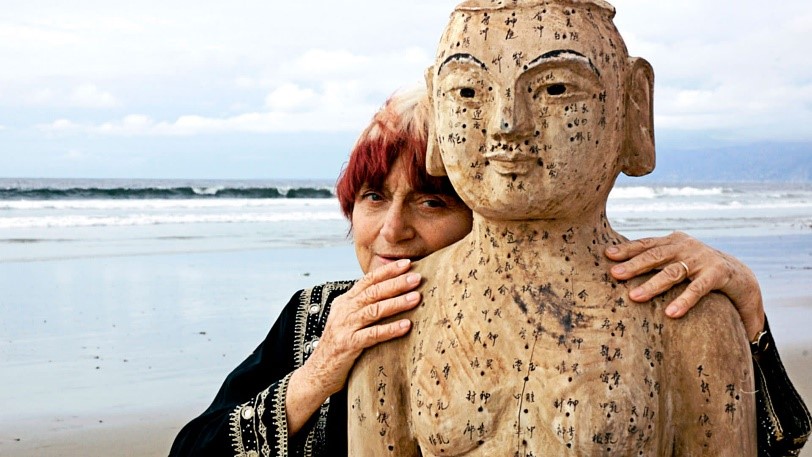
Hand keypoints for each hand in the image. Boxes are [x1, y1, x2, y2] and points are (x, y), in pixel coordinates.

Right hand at [286, 259, 420, 433]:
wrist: (316, 374)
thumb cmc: (338, 347)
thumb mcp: (347, 321)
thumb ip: (363, 308)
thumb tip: (390, 295)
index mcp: (344, 302)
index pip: (367, 280)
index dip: (387, 271)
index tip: (406, 263)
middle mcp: (343, 311)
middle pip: (372, 292)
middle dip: (396, 283)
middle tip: (416, 277)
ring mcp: (344, 327)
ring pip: (373, 310)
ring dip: (396, 303)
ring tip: (416, 297)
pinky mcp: (347, 345)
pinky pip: (372, 335)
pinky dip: (390, 329)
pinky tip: (406, 326)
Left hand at [605, 231, 764, 339]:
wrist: (741, 276)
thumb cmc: (698, 270)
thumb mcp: (677, 261)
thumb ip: (656, 262)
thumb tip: (619, 271)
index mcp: (674, 241)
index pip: (646, 244)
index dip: (627, 249)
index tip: (607, 255)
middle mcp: (687, 246)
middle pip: (655, 255)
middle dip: (634, 265)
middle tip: (615, 274)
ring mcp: (703, 259)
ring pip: (673, 272)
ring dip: (652, 285)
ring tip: (634, 297)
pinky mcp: (718, 274)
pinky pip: (698, 289)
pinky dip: (683, 300)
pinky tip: (671, 313)